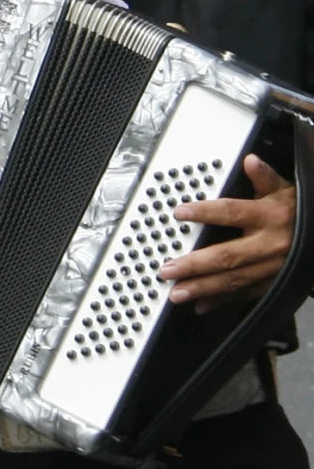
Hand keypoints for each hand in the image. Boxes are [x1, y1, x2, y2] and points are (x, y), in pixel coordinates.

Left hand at [162, 154, 296, 304]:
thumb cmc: (301, 212)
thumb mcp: (287, 191)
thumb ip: (265, 178)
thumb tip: (251, 162)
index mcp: (271, 216)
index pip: (233, 212)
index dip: (206, 212)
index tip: (180, 212)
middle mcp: (270, 244)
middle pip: (227, 256)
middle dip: (195, 265)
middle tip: (168, 269)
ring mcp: (272, 267)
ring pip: (233, 280)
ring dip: (203, 288)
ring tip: (177, 292)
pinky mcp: (272, 283)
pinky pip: (245, 294)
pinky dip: (222, 301)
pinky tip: (201, 306)